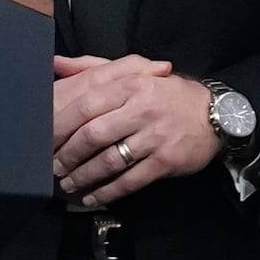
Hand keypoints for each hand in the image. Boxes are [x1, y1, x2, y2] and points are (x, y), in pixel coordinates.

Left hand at [49, 54, 221, 208]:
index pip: (86, 105)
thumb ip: (93, 67)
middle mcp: (141, 109)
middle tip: (53, 166)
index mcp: (130, 85)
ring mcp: (155, 137)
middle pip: (93, 135)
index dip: (61, 125)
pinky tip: (93, 196)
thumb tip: (55, 63)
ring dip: (83, 176)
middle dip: (67, 155)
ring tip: (68, 183)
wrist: (215, 115)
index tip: (45, 140)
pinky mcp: (166, 161)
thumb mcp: (134, 73)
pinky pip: (130, 180)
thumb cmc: (166, 94)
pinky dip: (108, 191)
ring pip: (109, 161)